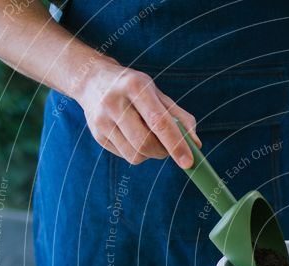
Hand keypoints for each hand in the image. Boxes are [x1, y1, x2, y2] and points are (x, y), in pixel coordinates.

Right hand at [76, 60, 200, 166]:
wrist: (92, 80)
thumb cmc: (134, 88)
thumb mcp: (157, 93)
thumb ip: (180, 118)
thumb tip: (195, 145)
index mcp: (135, 86)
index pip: (158, 121)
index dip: (176, 144)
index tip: (188, 162)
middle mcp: (115, 102)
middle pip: (145, 143)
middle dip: (163, 152)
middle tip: (168, 147)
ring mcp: (102, 120)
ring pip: (135, 155)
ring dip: (150, 154)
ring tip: (149, 138)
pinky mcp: (96, 134)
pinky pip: (125, 156)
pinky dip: (137, 152)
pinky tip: (132, 136)